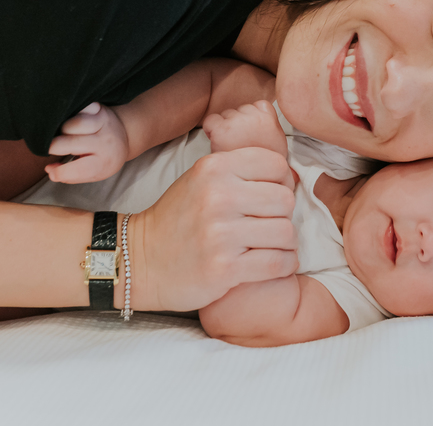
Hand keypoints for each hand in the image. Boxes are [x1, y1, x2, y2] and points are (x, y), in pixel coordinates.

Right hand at [45, 103, 129, 183]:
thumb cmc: (103, 158)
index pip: (78, 169)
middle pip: (69, 143)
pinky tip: (72, 120)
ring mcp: (103, 123)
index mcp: (104, 162)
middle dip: (53, 147)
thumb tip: (49, 169)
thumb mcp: (93, 173)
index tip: (51, 170)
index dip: (59, 173)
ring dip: (62, 129)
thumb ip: (71, 176)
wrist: (125, 135)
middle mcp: (105, 142)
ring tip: (63, 134)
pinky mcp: (99, 108)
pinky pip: (78, 109)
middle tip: (51, 148)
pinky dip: (71, 114)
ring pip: (72, 124)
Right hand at [128, 145, 298, 311]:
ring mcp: (221, 233)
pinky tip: (271, 264)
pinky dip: (284, 265)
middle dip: (283, 215)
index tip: (271, 198)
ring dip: (285, 243)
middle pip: (285, 199)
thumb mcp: (202, 179)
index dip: (282, 182)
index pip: (276, 165)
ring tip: (270, 246)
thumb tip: (293, 175)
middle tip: (269, 226)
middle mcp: (218, 195)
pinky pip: (279, 262)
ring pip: (286, 232)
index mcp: (214, 167)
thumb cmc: (179, 219)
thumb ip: (241, 172)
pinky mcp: (224, 267)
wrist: (140, 260)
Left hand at [203, 100, 287, 156]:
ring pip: (226, 113)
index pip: (260, 105)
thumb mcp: (277, 141)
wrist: (247, 183)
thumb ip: (271, 122)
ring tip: (231, 143)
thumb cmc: (259, 164)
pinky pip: (211, 121)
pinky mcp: (221, 130)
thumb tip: (263, 112)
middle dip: (240, 121)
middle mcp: (254, 118)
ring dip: (226, 125)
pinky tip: (219, 141)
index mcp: (269, 121)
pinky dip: (211, 129)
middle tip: (241, 140)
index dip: (255, 117)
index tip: (254, 131)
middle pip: (242, 109)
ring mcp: (237, 123)